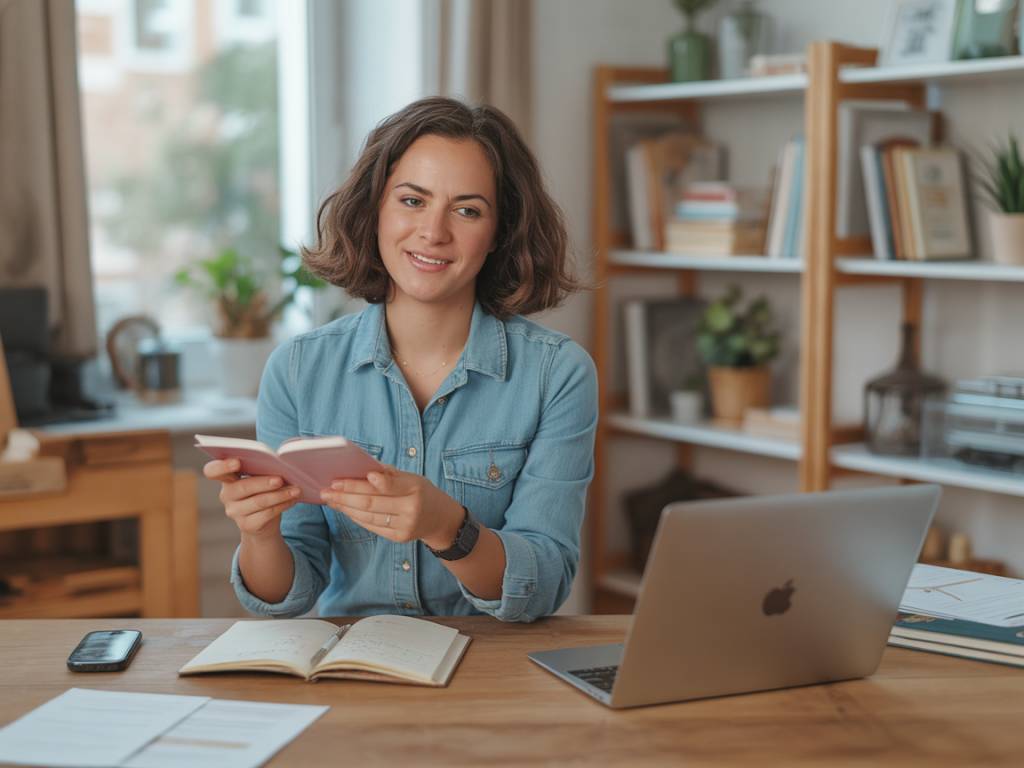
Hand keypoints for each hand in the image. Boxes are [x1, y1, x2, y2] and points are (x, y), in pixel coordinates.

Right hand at [203, 458, 301, 538]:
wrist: (263, 523)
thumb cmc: (262, 491)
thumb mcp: (260, 478)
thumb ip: (262, 470)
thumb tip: (281, 464)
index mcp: (227, 478)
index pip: (213, 471)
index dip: (222, 466)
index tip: (237, 462)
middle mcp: (226, 495)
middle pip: (242, 487)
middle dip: (263, 483)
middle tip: (280, 479)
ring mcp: (234, 512)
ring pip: (258, 501)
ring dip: (279, 495)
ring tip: (296, 489)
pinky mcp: (246, 525)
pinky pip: (266, 514)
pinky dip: (282, 505)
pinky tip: (292, 500)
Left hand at [320, 467, 463, 546]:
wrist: (441, 519)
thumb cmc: (422, 492)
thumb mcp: (412, 478)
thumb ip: (389, 475)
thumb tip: (361, 470)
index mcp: (415, 488)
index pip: (385, 485)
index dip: (361, 483)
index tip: (340, 479)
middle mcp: (411, 509)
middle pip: (371, 502)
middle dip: (345, 496)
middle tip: (327, 490)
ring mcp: (405, 526)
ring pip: (368, 516)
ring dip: (346, 507)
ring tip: (330, 499)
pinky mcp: (399, 538)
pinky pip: (372, 526)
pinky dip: (356, 517)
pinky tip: (345, 509)